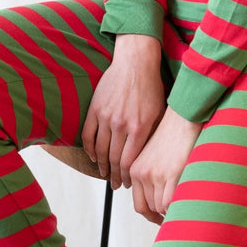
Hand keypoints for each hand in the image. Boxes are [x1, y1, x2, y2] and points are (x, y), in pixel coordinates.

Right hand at [81, 35, 165, 189]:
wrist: (135, 62)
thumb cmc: (150, 86)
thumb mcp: (159, 112)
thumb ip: (152, 135)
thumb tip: (149, 158)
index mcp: (139, 128)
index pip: (129, 163)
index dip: (127, 177)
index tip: (127, 183)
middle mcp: (121, 125)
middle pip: (114, 160)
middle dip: (115, 176)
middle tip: (116, 185)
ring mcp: (106, 117)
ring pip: (100, 151)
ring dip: (102, 166)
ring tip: (105, 174)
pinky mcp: (95, 108)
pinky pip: (88, 135)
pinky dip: (89, 150)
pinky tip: (93, 157)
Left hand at [129, 106, 202, 223]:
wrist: (182, 117)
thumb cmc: (173, 134)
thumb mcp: (154, 155)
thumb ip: (152, 175)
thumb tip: (160, 201)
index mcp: (135, 169)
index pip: (140, 204)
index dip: (152, 215)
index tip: (162, 217)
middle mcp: (142, 173)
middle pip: (150, 208)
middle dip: (163, 214)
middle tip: (176, 214)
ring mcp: (155, 174)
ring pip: (160, 208)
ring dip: (171, 210)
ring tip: (183, 204)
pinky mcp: (171, 173)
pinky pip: (170, 203)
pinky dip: (177, 205)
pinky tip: (186, 200)